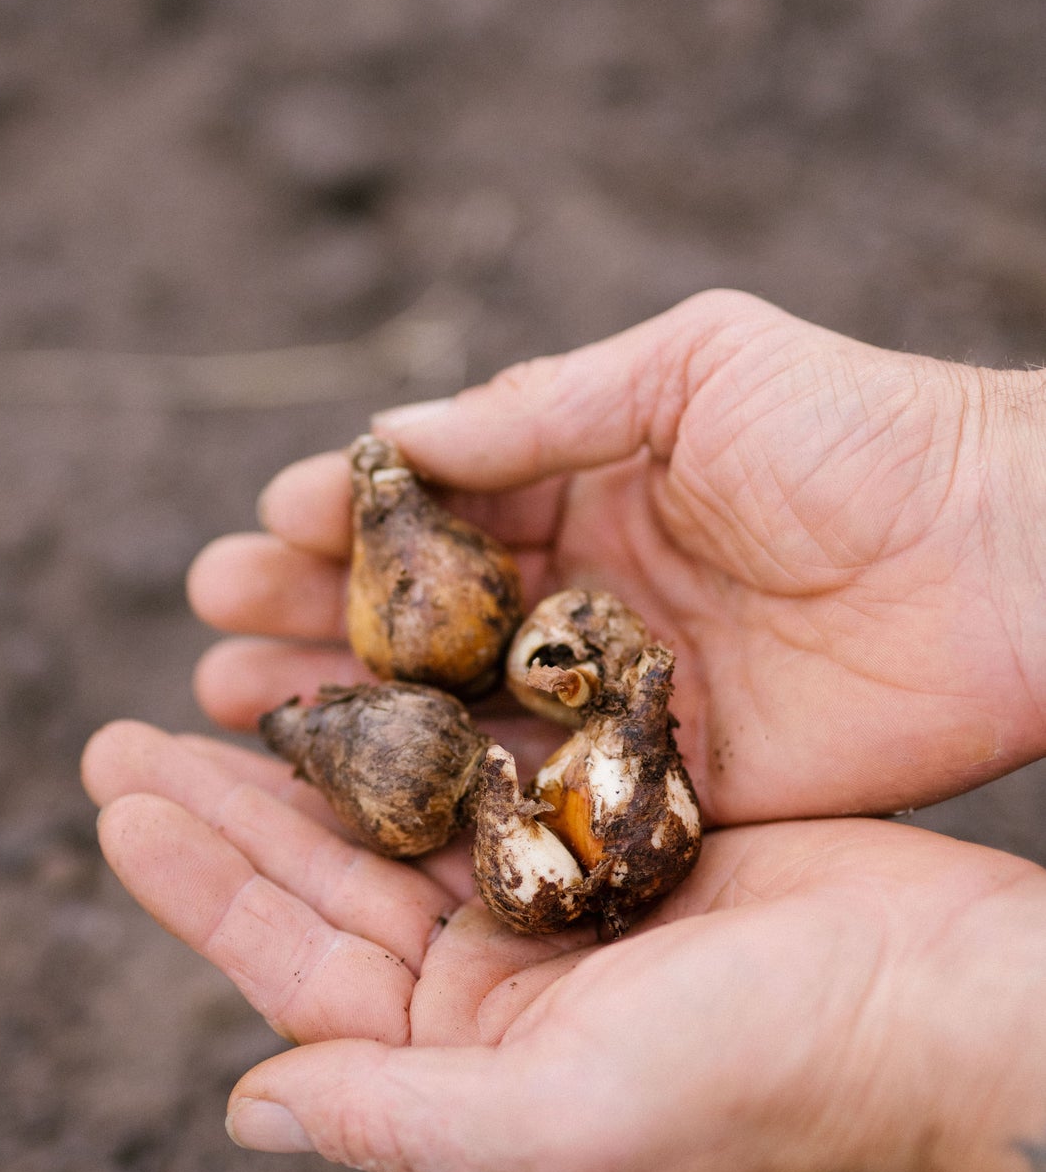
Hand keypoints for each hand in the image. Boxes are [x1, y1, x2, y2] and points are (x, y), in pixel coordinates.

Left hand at [82, 720, 1045, 1171]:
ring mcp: (542, 904)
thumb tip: (244, 1110)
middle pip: (322, 880)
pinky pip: (476, 766)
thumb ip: (397, 1116)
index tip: (122, 802)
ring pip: (389, 816)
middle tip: (125, 734)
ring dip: (308, 752)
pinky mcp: (600, 831)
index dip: (202, 883)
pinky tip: (362, 665)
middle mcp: (485, 987)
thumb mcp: (565, 1114)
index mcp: (459, 1059)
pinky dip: (417, 717)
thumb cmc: (759, 1071)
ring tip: (221, 680)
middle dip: (225, 803)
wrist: (926, 995)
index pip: (295, 963)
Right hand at [187, 291, 1045, 824]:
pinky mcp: (663, 785)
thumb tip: (390, 436)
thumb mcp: (694, 367)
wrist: (1017, 558)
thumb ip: (541, 403)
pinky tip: (359, 805)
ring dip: (348, 716)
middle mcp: (587, 599)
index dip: (337, 527)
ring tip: (237, 710)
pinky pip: (538, 795)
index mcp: (591, 487)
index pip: (434, 515)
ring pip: (455, 713)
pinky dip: (448, 801)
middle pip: (421, 621)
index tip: (249, 536)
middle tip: (207, 637)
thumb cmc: (863, 432)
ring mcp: (618, 697)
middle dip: (308, 623)